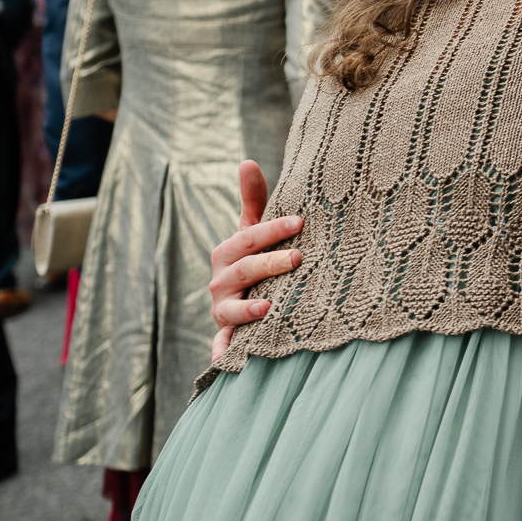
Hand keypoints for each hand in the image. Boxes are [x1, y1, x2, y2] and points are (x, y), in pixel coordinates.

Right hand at [208, 160, 301, 360]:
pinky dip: (224, 353)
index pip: (249, 238)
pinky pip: (224, 346)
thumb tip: (247, 161)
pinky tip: (228, 359)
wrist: (240, 301)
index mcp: (228, 253)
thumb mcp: (252, 231)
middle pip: (244, 271)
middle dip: (269, 264)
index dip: (273, 229)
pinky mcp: (226, 335)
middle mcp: (221, 282)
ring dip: (247, 309)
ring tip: (268, 307)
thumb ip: (253, 199)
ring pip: (231, 309)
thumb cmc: (254, 259)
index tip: (300, 221)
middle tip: (298, 258)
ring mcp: (222, 310)